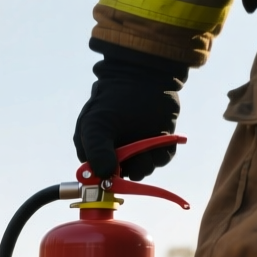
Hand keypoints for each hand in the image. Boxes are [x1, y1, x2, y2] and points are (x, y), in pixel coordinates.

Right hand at [74, 42, 188, 180]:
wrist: (143, 78)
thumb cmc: (112, 99)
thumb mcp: (95, 124)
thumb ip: (96, 151)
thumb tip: (104, 175)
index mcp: (94, 152)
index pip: (97, 176)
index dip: (104, 179)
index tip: (110, 174)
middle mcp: (115, 154)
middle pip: (122, 177)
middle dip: (128, 170)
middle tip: (132, 154)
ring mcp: (137, 150)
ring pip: (143, 171)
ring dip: (146, 162)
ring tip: (147, 143)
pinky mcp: (157, 145)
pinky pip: (161, 160)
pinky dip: (162, 153)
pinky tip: (160, 137)